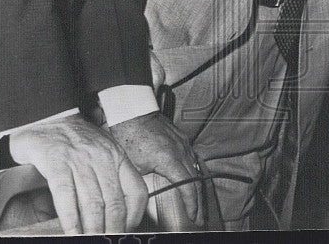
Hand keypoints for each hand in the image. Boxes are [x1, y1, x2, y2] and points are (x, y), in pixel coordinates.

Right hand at [8, 113, 147, 233]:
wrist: (48, 117)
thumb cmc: (76, 139)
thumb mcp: (103, 152)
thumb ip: (112, 176)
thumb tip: (118, 211)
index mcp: (117, 157)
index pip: (136, 191)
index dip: (134, 216)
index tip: (128, 231)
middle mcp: (102, 158)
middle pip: (114, 202)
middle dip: (113, 229)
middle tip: (109, 242)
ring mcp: (79, 160)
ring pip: (92, 202)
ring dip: (93, 229)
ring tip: (92, 241)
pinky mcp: (56, 162)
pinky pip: (65, 194)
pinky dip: (70, 217)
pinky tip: (72, 231)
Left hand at [108, 111, 203, 227]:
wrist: (132, 111)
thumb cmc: (130, 136)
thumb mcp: (135, 166)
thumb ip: (147, 182)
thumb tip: (149, 198)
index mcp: (170, 160)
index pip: (188, 187)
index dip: (193, 205)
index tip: (194, 217)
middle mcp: (181, 151)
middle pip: (196, 180)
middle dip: (198, 200)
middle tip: (198, 215)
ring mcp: (183, 143)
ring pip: (196, 168)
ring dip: (196, 185)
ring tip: (195, 200)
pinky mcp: (181, 137)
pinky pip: (192, 157)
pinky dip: (193, 171)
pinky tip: (190, 178)